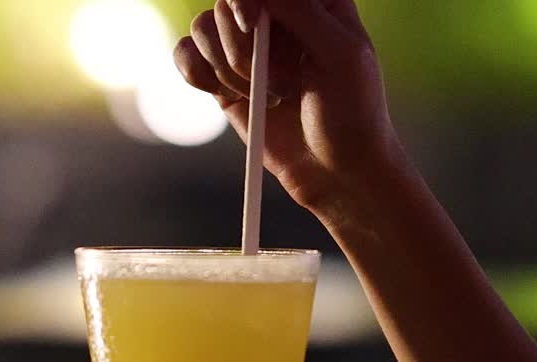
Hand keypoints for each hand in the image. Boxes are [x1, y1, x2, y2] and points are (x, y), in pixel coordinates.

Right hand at [174, 0, 406, 219]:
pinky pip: (185, 55)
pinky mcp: (223, 78)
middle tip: (278, 84)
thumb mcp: (341, 54)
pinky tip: (227, 96)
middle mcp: (274, 17)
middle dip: (241, 47)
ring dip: (224, 66)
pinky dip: (197, 74)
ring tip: (260, 95)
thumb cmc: (352, 112)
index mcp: (312, 1)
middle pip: (226, 3)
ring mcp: (245, 47)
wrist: (335, 169)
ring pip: (202, 27)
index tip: (251, 25)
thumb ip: (301, 12)